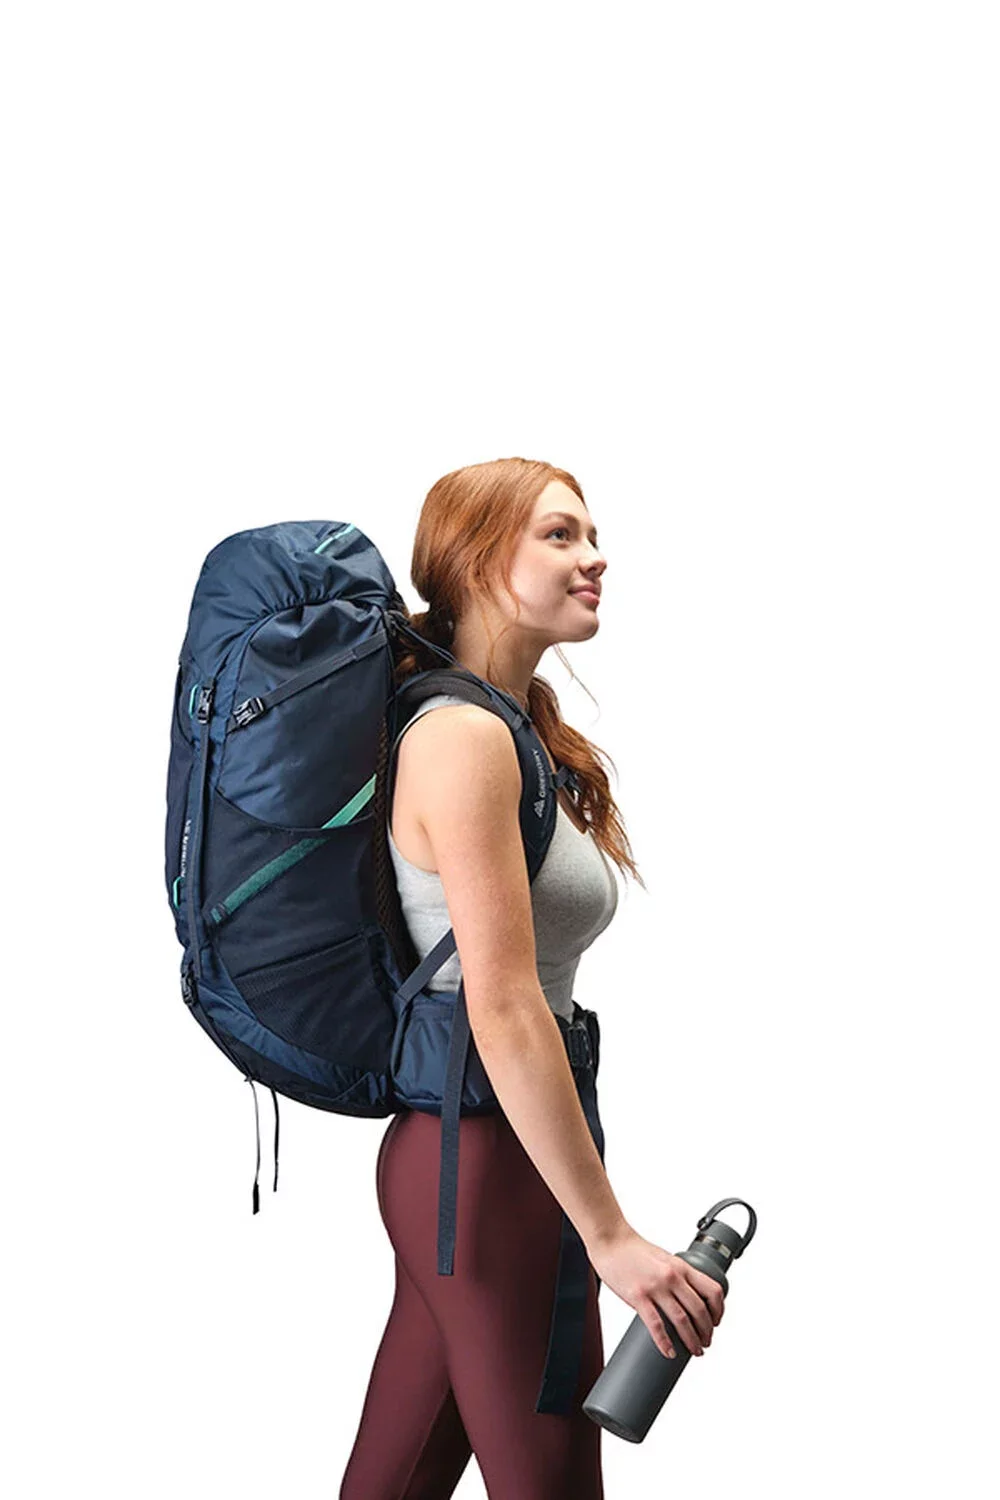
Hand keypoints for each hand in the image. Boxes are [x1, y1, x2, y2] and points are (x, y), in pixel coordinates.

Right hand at [587, 1224, 724, 1359]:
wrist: (610, 1240)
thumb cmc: (634, 1249)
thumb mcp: (664, 1258)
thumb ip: (676, 1276)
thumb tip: (685, 1299)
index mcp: (681, 1266)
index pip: (712, 1290)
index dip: (719, 1310)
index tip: (716, 1322)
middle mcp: (672, 1276)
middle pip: (699, 1310)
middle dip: (706, 1331)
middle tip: (706, 1342)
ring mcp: (655, 1287)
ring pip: (682, 1320)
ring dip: (691, 1340)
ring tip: (694, 1350)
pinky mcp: (637, 1296)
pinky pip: (656, 1325)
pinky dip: (665, 1342)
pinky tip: (669, 1351)